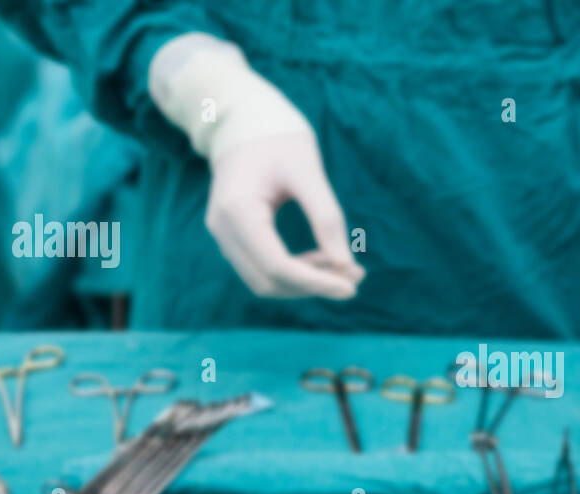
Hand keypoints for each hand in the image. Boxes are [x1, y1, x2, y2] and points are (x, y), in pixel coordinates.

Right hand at [150, 33, 363, 298]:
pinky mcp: (233, 237)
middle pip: (269, 282)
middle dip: (314, 285)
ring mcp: (223, 235)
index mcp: (237, 210)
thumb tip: (345, 266)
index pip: (277, 267)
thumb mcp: (308, 171)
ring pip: (265, 281)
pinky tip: (324, 259)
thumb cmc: (279, 138)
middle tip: (356, 276)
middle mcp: (223, 228)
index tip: (353, 287)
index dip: (316, 283)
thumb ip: (326, 218)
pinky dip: (295, 272)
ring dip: (306, 282)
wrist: (245, 120)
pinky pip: (263, 268)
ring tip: (344, 267)